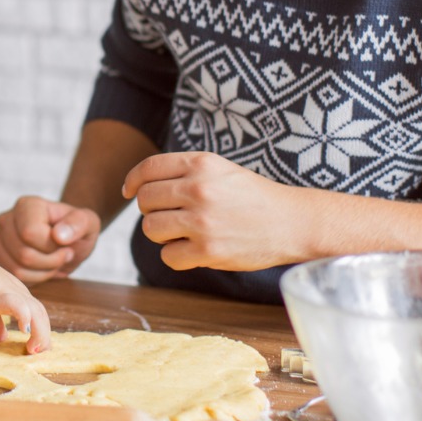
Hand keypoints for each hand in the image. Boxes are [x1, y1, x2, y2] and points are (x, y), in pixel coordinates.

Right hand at [0, 195, 101, 282]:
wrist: (65, 240)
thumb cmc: (76, 230)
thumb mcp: (88, 222)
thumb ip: (78, 224)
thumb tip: (58, 235)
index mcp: (26, 205)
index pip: (30, 233)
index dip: (52, 247)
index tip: (66, 246)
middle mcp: (6, 219)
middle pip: (23, 254)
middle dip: (49, 263)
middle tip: (62, 257)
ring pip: (15, 269)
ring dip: (42, 274)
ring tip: (52, 264)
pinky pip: (9, 278)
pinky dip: (30, 280)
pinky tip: (40, 270)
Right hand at [0, 258, 51, 353]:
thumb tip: (1, 340)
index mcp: (16, 292)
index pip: (36, 312)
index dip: (40, 330)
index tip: (36, 347)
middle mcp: (19, 291)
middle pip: (41, 314)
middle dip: (44, 335)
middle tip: (39, 353)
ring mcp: (12, 291)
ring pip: (37, 312)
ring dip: (40, 333)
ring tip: (34, 349)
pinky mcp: (2, 295)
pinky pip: (20, 306)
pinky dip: (26, 318)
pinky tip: (24, 331)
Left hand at [123, 151, 299, 272]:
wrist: (291, 222)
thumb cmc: (253, 197)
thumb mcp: (221, 170)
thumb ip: (185, 172)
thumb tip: (139, 186)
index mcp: (201, 164)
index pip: (148, 168)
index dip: (133, 181)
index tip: (130, 191)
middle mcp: (199, 189)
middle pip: (145, 201)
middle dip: (152, 210)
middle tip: (171, 216)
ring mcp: (202, 221)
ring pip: (151, 228)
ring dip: (162, 233)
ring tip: (183, 233)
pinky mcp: (208, 251)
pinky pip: (168, 256)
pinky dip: (176, 255)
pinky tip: (194, 250)